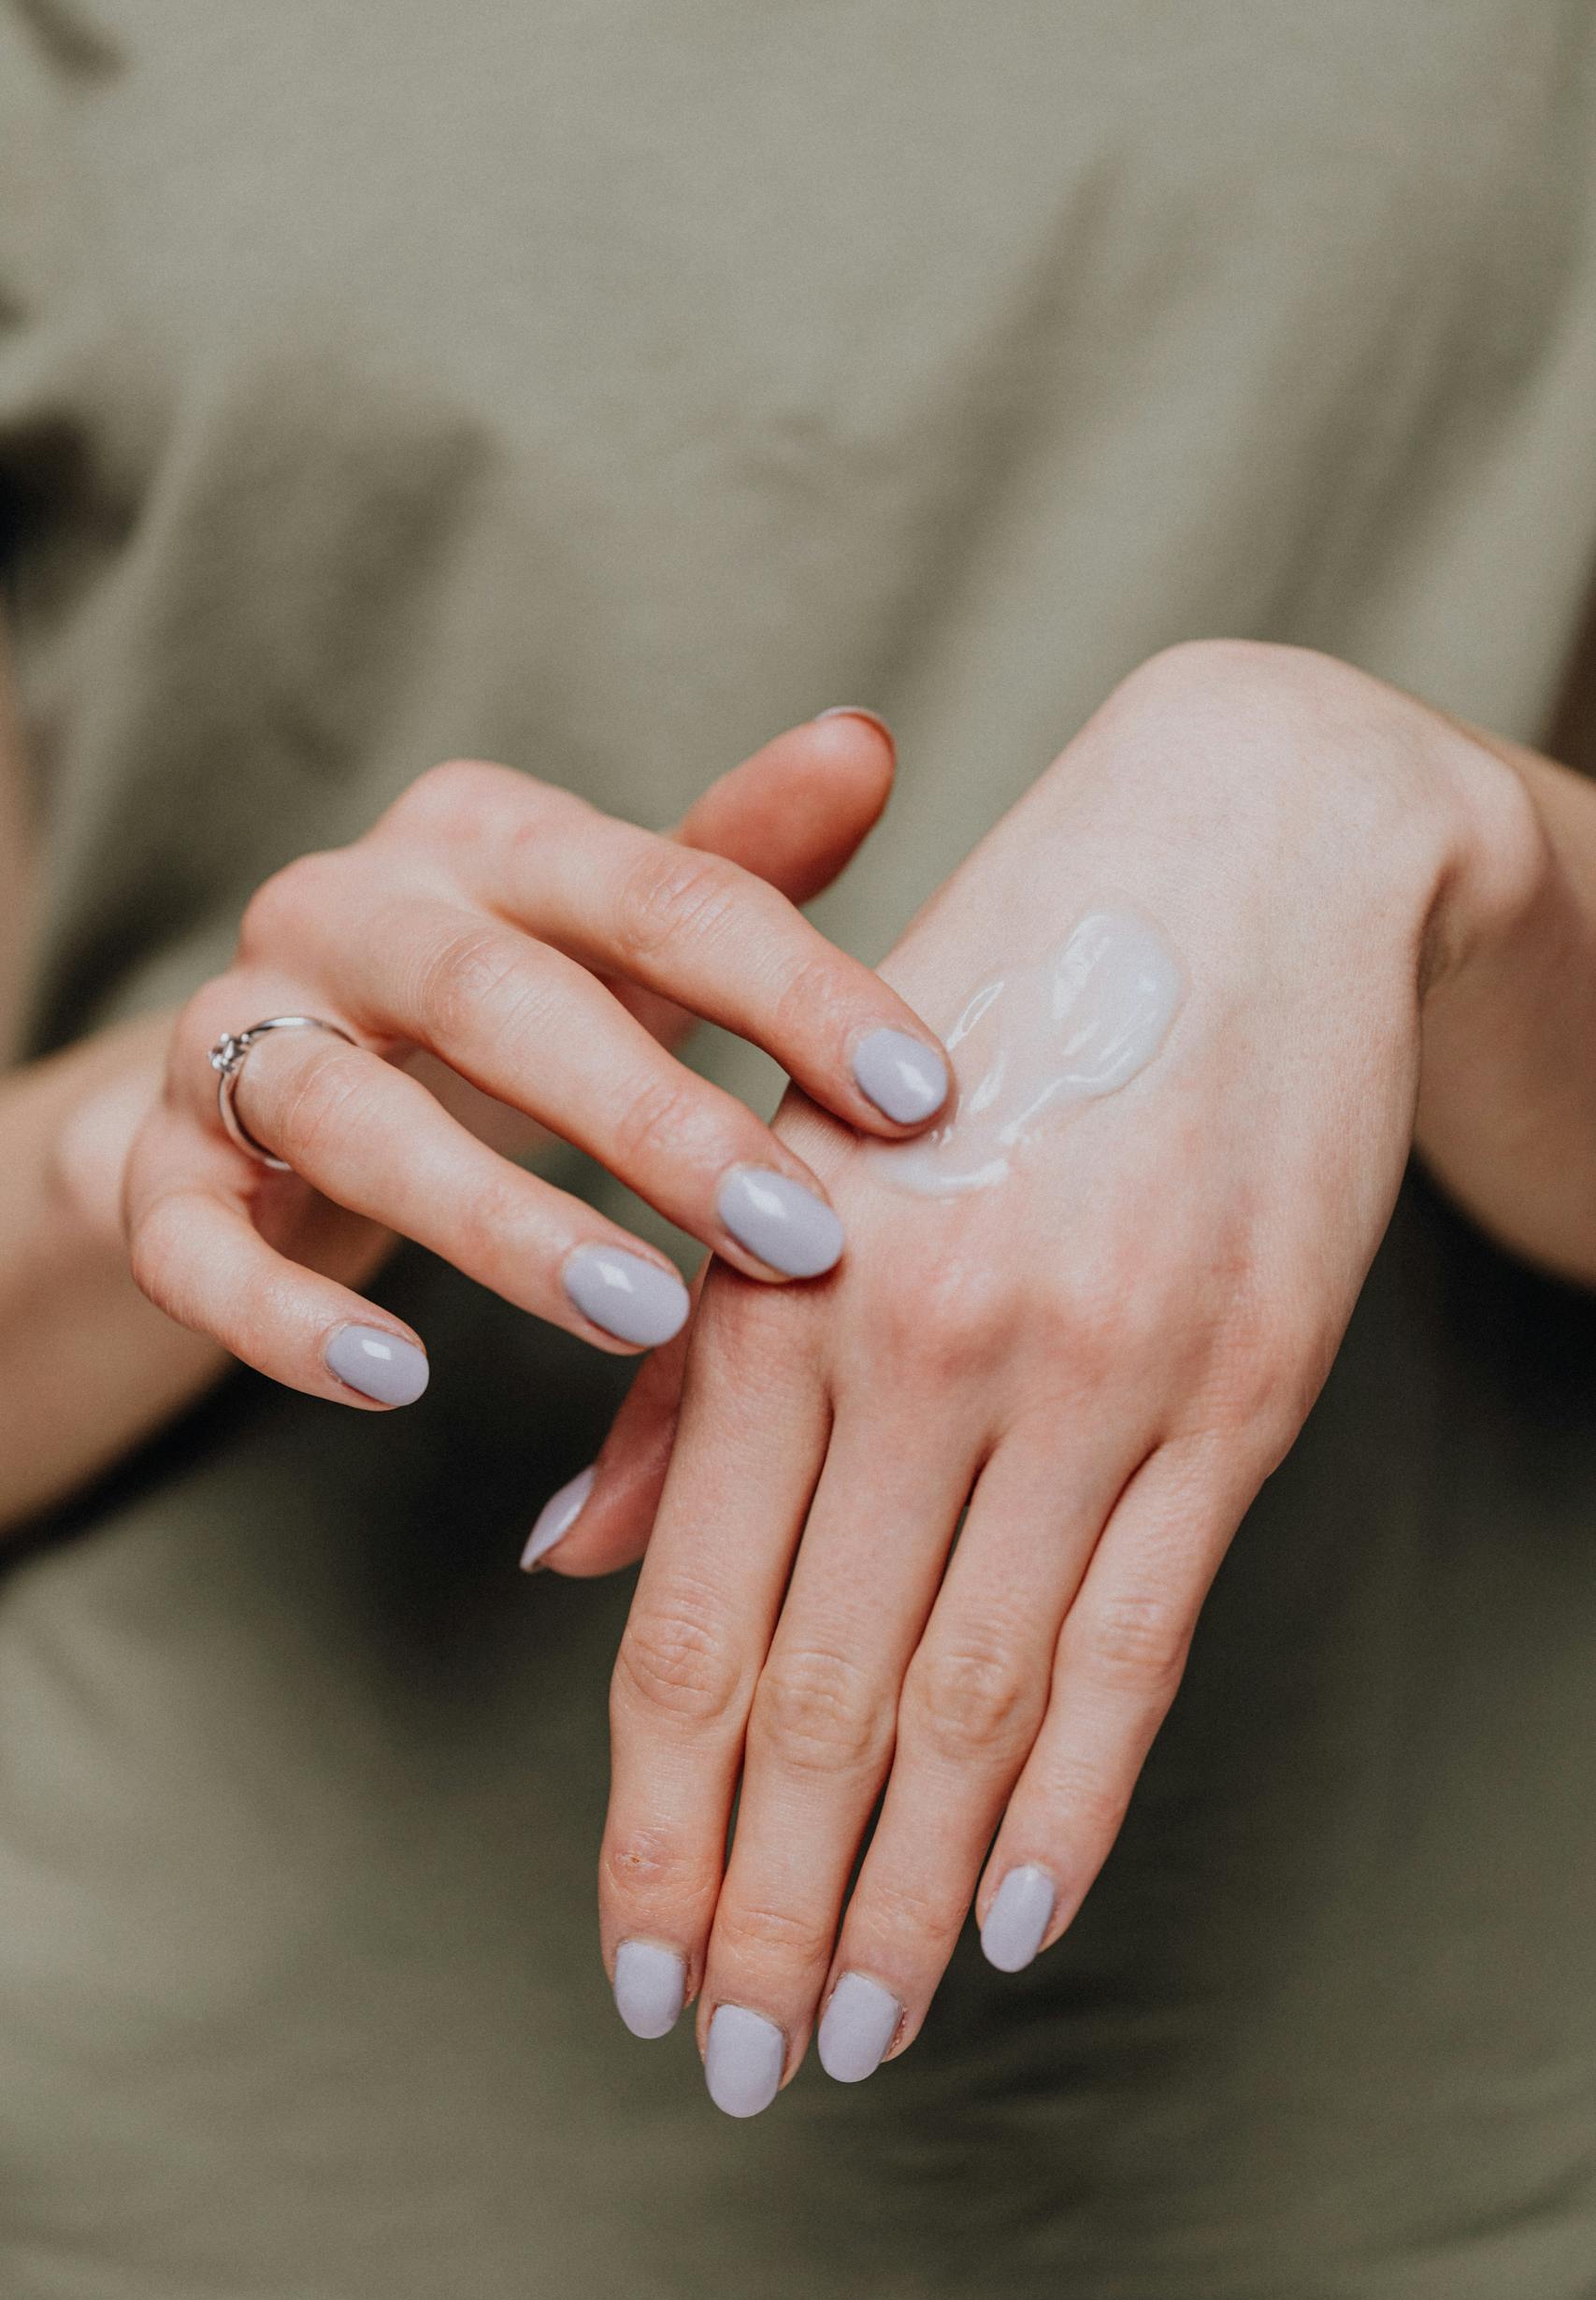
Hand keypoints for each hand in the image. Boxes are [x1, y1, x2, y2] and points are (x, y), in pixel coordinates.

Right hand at [120, 714, 951, 1407]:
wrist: (264, 1078)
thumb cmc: (499, 1006)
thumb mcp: (618, 936)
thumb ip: (733, 863)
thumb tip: (861, 742)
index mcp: (483, 838)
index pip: (656, 890)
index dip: (793, 988)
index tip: (918, 1096)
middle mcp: (345, 909)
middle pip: (492, 992)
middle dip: (653, 1119)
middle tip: (797, 1238)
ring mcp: (232, 1034)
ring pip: (343, 1112)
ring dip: (495, 1219)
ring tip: (637, 1314)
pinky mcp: (157, 1167)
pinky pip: (193, 1240)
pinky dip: (284, 1314)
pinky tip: (393, 1381)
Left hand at [555, 642, 1536, 2104]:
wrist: (1241, 854)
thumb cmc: (981, 1009)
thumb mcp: (793, 1152)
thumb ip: (681, 1371)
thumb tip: (562, 1564)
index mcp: (778, 1288)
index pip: (692, 1625)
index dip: (659, 1821)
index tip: (636, 1962)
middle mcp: (921, 1343)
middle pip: (825, 1698)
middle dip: (770, 1906)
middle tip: (736, 2063)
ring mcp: (1093, 1371)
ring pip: (976, 1699)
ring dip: (915, 1896)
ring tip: (865, 2032)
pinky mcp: (1241, 1385)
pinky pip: (1145, 1638)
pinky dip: (1080, 1798)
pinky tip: (1028, 1915)